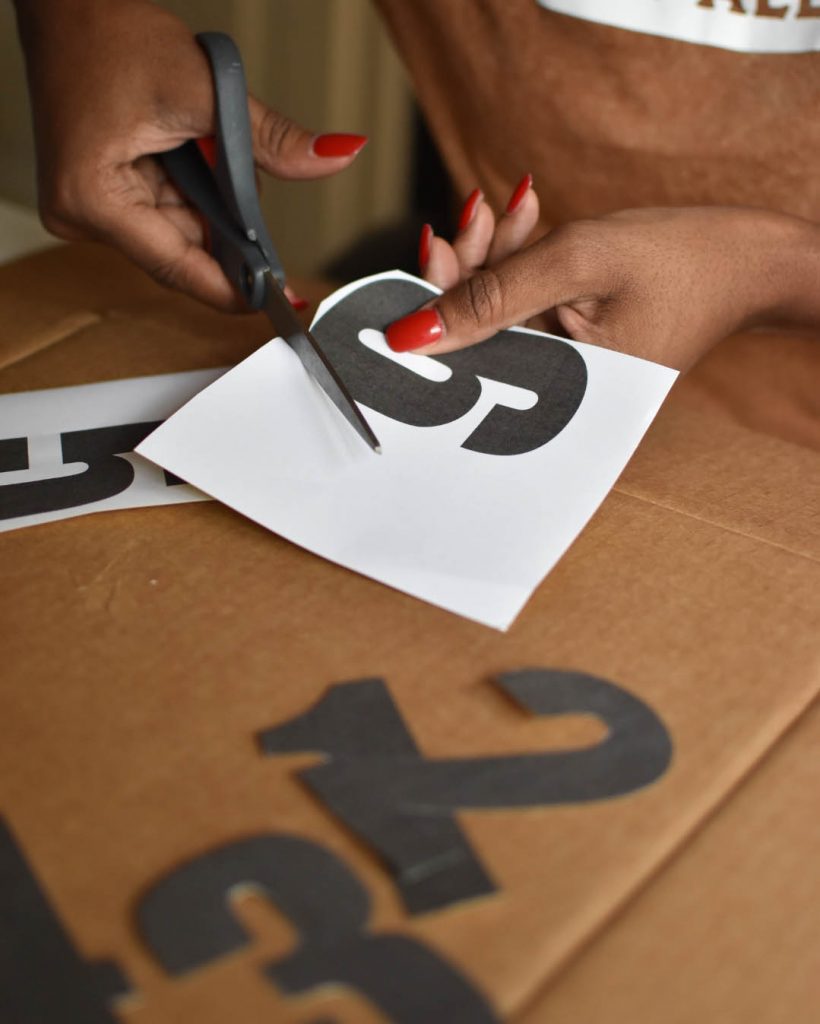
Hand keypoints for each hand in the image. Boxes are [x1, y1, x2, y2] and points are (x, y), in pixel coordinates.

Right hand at [13, 0, 366, 309]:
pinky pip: (163, 213)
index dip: (235, 288)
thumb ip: (272, 139)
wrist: (66, 6)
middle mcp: (83, 215)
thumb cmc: (108, 33)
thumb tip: (336, 157)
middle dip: (229, 227)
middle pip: (182, 251)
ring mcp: (88, 209)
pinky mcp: (100, 196)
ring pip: (178, 233)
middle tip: (256, 192)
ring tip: (205, 145)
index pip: (180, 267)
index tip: (279, 301)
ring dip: (210, 202)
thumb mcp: (204, 89)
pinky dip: (192, 192)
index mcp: (94, 199)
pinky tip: (193, 155)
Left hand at [387, 178, 819, 370]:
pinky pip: (530, 302)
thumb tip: (412, 332)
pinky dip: (521, 258)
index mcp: (559, 395)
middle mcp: (558, 389)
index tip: (426, 248)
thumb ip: (492, 294)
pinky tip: (524, 215)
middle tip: (470, 215)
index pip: (470, 359)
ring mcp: (566, 363)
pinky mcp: (574, 338)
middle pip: (480, 332)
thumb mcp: (578, 263)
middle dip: (469, 268)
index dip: (438, 305)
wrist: (752, 257)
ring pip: (502, 310)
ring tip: (507, 205)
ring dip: (495, 253)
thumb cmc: (682, 259)